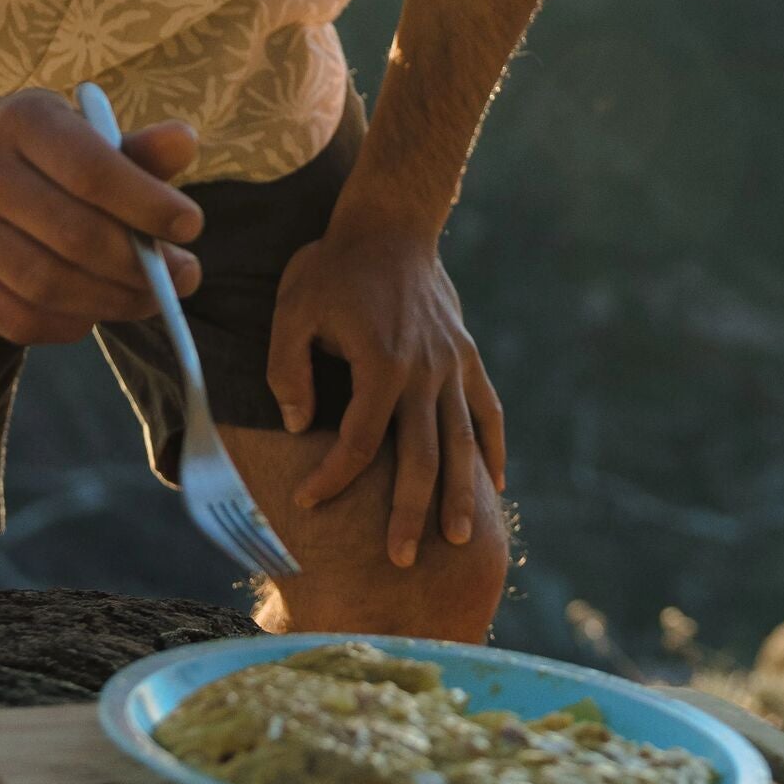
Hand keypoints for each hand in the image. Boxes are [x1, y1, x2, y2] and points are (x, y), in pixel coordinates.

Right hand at [0, 89, 202, 344]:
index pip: (91, 171)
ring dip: (114, 302)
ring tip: (151, 297)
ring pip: (48, 286)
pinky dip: (72, 324)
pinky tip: (97, 309)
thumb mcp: (77, 127)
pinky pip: (20, 320)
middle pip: (74, 237)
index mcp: (19, 120)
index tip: (191, 225)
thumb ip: (133, 148)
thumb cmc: (30, 145)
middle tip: (184, 276)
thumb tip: (186, 143)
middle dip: (140, 266)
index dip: (147, 204)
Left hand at [266, 207, 506, 567]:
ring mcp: (452, 365)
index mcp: (380, 362)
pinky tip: (495, 485)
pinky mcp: (467, 355)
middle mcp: (424, 370)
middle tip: (400, 560)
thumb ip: (288, 369)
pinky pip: (488, 410)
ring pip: (462, 441)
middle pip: (420, 456)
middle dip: (410, 512)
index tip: (307, 501)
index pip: (357, 440)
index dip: (332, 476)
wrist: (390, 223)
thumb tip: (298, 425)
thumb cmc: (333, 267)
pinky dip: (493, 448)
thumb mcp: (294, 308)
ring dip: (460, 493)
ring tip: (457, 539)